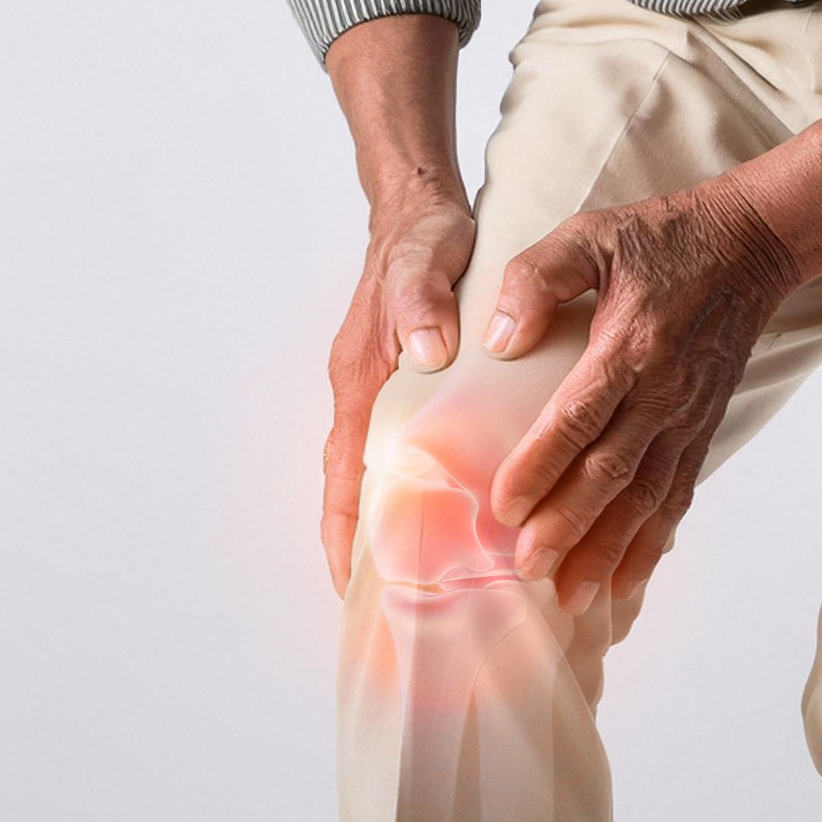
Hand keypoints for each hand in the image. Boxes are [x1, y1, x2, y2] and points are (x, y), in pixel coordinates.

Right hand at [321, 190, 475, 597]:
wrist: (424, 210)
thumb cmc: (420, 239)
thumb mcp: (421, 261)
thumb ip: (419, 301)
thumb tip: (426, 352)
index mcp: (361, 382)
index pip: (344, 474)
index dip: (346, 532)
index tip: (352, 587)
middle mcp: (372, 400)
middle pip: (365, 492)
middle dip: (377, 550)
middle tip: (406, 611)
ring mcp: (396, 400)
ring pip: (396, 479)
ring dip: (411, 527)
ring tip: (449, 585)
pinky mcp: (425, 394)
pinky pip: (424, 455)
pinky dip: (439, 491)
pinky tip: (477, 518)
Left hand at [482, 177, 802, 613]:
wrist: (751, 245)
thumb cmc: (662, 237)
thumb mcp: (591, 234)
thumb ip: (538, 277)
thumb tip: (499, 338)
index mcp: (631, 345)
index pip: (579, 418)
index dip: (541, 466)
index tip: (504, 507)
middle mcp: (664, 393)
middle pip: (612, 475)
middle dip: (569, 529)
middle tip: (526, 571)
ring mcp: (688, 418)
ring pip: (646, 500)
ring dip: (609, 553)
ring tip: (572, 597)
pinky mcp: (703, 430)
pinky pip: (677, 499)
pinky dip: (652, 545)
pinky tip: (626, 582)